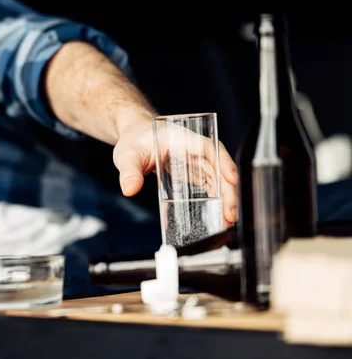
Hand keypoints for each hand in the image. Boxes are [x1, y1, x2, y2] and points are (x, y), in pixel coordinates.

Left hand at [112, 112, 238, 227]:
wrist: (134, 138)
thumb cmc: (134, 140)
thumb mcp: (127, 155)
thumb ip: (129, 171)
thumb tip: (130, 189)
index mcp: (182, 139)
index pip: (210, 148)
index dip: (223, 162)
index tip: (231, 179)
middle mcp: (193, 149)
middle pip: (218, 168)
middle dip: (228, 191)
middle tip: (230, 215)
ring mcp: (194, 161)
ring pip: (216, 178)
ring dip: (225, 198)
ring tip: (227, 220)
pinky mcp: (191, 172)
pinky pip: (208, 184)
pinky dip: (215, 199)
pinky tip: (218, 214)